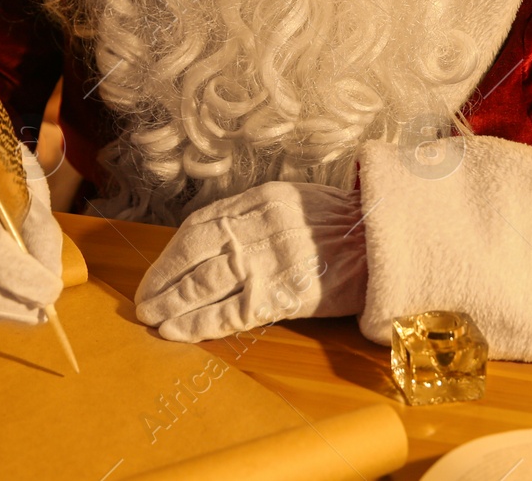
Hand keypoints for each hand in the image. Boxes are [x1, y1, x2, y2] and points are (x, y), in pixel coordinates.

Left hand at [134, 181, 367, 341]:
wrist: (389, 240)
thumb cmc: (346, 226)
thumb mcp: (298, 203)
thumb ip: (260, 215)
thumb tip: (221, 240)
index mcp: (262, 200)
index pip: (201, 226)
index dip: (173, 252)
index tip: (157, 271)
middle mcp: (259, 227)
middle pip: (195, 253)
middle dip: (164, 279)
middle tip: (143, 300)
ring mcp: (270, 260)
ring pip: (205, 282)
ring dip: (172, 302)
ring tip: (152, 318)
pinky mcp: (284, 294)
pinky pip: (231, 311)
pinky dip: (199, 323)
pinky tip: (178, 332)